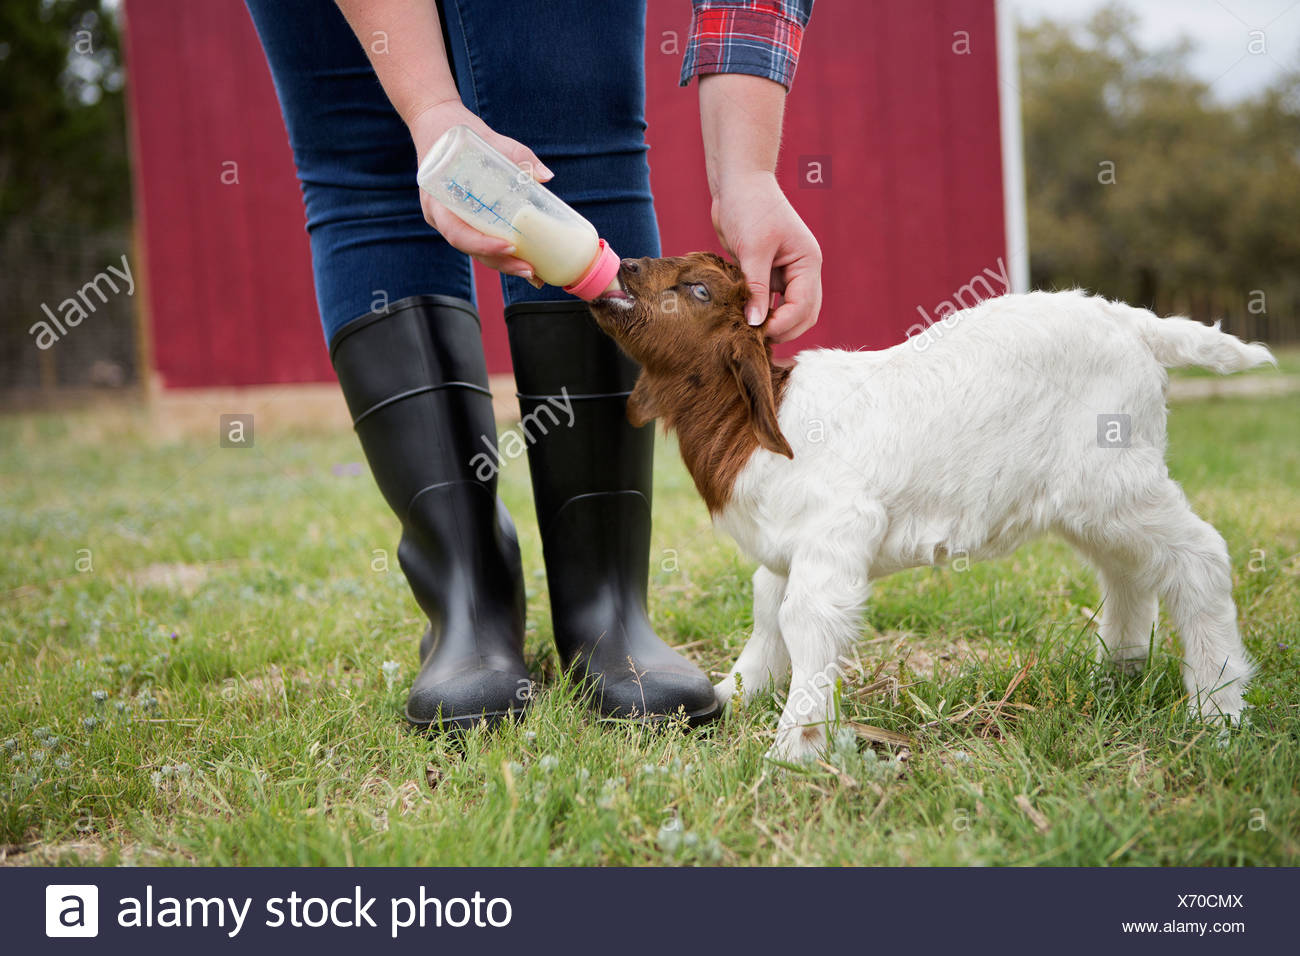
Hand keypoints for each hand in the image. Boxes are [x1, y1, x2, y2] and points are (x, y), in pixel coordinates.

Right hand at [409, 100, 549, 285]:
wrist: (434, 123)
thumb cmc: (455, 132)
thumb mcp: (486, 138)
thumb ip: (517, 155)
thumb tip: (546, 176)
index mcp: (437, 200)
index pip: (458, 232)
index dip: (482, 245)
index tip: (508, 247)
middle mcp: (440, 216)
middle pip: (470, 249)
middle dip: (501, 263)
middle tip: (529, 270)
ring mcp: (450, 220)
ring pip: (476, 250)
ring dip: (503, 264)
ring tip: (533, 273)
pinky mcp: (462, 219)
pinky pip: (479, 240)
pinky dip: (500, 252)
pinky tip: (524, 259)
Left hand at [711, 170, 821, 342]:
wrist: (737, 183)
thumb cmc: (749, 206)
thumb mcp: (753, 248)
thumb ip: (755, 287)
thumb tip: (755, 323)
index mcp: (808, 262)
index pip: (803, 306)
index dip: (783, 324)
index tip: (757, 331)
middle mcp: (802, 271)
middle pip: (803, 314)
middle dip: (783, 330)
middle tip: (755, 339)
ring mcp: (786, 273)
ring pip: (788, 311)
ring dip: (772, 324)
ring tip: (748, 333)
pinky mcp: (767, 273)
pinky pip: (769, 302)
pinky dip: (760, 312)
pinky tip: (742, 318)